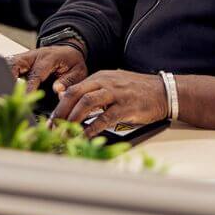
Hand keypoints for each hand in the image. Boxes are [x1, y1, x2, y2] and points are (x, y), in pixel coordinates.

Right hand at [7, 44, 86, 93]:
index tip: (25, 99)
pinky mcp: (19, 61)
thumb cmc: (72, 62)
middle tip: (6, 93)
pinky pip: (8, 66)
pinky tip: (2, 86)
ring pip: (8, 64)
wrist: (67, 50)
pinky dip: (4, 75)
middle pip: (15, 64)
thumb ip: (68, 81)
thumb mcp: (78, 71)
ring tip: (2, 90)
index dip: (29, 88)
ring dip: (3, 75)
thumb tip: (57, 90)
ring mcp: (25, 57)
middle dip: (9, 78)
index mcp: (48, 58)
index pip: (36, 74)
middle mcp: (34, 56)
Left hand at [52, 70, 167, 137]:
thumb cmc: (137, 91)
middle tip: (53, 128)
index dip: (59, 105)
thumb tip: (69, 98)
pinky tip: (85, 137)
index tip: (51, 120)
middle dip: (61, 112)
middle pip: (76, 94)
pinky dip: (92, 129)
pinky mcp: (126, 107)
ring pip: (87, 103)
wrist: (163, 91)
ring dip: (72, 119)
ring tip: (65, 133)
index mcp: (101, 77)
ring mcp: (116, 94)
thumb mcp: (113, 84)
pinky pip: (104, 118)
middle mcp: (106, 83)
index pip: (73, 89)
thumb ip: (93, 91)